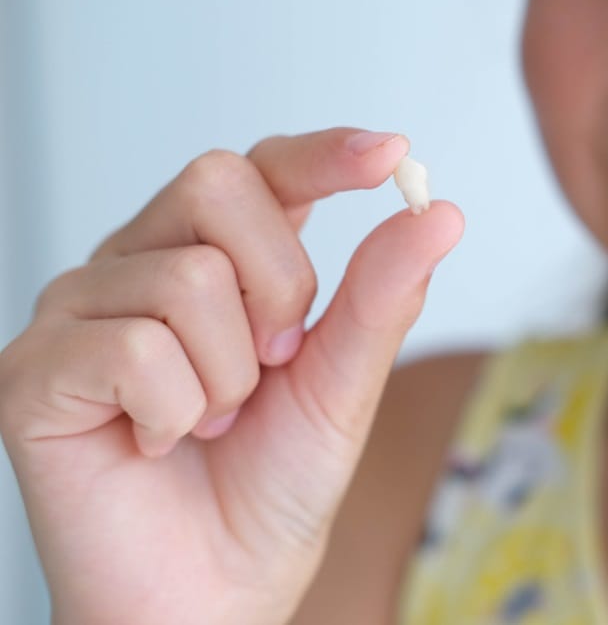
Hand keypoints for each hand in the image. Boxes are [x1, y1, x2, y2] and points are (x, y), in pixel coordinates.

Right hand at [0, 128, 462, 623]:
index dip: (322, 153)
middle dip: (279, 287)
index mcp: (215, 259)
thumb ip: (379, 296)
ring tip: (212, 420)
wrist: (215, 589)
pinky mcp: (36, 369)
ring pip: (185, 276)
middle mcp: (139, 264)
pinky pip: (134, 347)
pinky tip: (156, 442)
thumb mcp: (343, 385)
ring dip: (230, 373)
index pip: (261, 168)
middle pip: (217, 185)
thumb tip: (439, 213)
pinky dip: (175, 411)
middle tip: (272, 366)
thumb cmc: (273, 486)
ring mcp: (81, 311)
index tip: (388, 156)